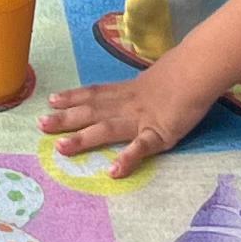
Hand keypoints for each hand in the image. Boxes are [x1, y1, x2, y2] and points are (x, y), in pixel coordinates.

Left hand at [42, 64, 210, 175]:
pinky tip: (113, 171)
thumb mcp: (156, 81)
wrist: (200, 69)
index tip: (51, 100)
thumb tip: (137, 94)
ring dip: (84, 139)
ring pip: (107, 129)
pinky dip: (127, 159)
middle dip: (65, 119)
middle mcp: (128, 105)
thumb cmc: (183, 75)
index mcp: (128, 92)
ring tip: (62, 149)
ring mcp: (142, 119)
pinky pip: (141, 148)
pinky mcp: (160, 134)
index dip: (73, 97)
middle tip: (40, 125)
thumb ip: (143, 91)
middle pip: (92, 111)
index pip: (95, 93)